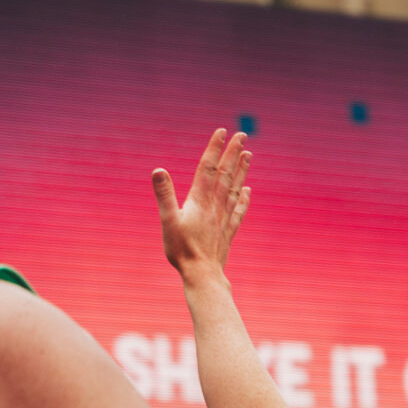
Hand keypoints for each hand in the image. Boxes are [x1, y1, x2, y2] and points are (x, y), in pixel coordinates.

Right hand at [152, 130, 249, 279]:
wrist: (202, 275)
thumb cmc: (182, 250)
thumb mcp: (168, 221)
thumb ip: (164, 195)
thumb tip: (158, 170)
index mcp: (200, 201)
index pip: (208, 168)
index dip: (215, 149)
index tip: (222, 132)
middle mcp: (215, 206)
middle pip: (225, 174)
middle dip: (233, 153)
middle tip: (242, 135)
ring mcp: (223, 219)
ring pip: (235, 189)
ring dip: (242, 171)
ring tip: (249, 155)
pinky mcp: (227, 232)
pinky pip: (238, 211)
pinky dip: (244, 198)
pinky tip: (249, 190)